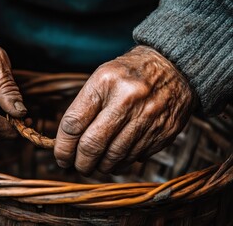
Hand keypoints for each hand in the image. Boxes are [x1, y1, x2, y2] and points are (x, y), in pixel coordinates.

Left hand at [54, 46, 194, 174]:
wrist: (173, 66)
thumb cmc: (128, 74)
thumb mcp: (101, 78)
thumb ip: (83, 108)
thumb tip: (67, 143)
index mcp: (105, 82)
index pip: (74, 123)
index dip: (63, 146)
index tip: (61, 156)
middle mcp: (127, 100)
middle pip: (92, 145)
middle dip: (80, 163)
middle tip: (78, 166)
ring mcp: (148, 117)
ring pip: (114, 157)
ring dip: (101, 166)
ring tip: (96, 165)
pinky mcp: (164, 131)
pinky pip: (135, 157)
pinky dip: (122, 163)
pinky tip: (117, 158)